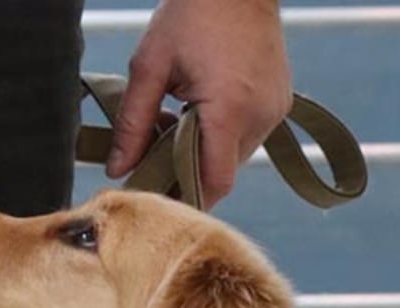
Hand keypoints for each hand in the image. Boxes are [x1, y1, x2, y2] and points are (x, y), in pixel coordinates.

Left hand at [107, 0, 291, 209]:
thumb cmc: (194, 11)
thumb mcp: (151, 64)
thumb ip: (133, 122)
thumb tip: (119, 168)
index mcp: (228, 111)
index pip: (213, 183)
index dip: (187, 197)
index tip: (161, 196)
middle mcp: (259, 116)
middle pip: (222, 172)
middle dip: (191, 169)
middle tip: (161, 144)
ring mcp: (274, 110)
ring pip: (235, 156)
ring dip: (208, 149)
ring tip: (184, 115)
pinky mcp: (280, 102)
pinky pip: (250, 135)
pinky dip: (226, 131)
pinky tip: (207, 104)